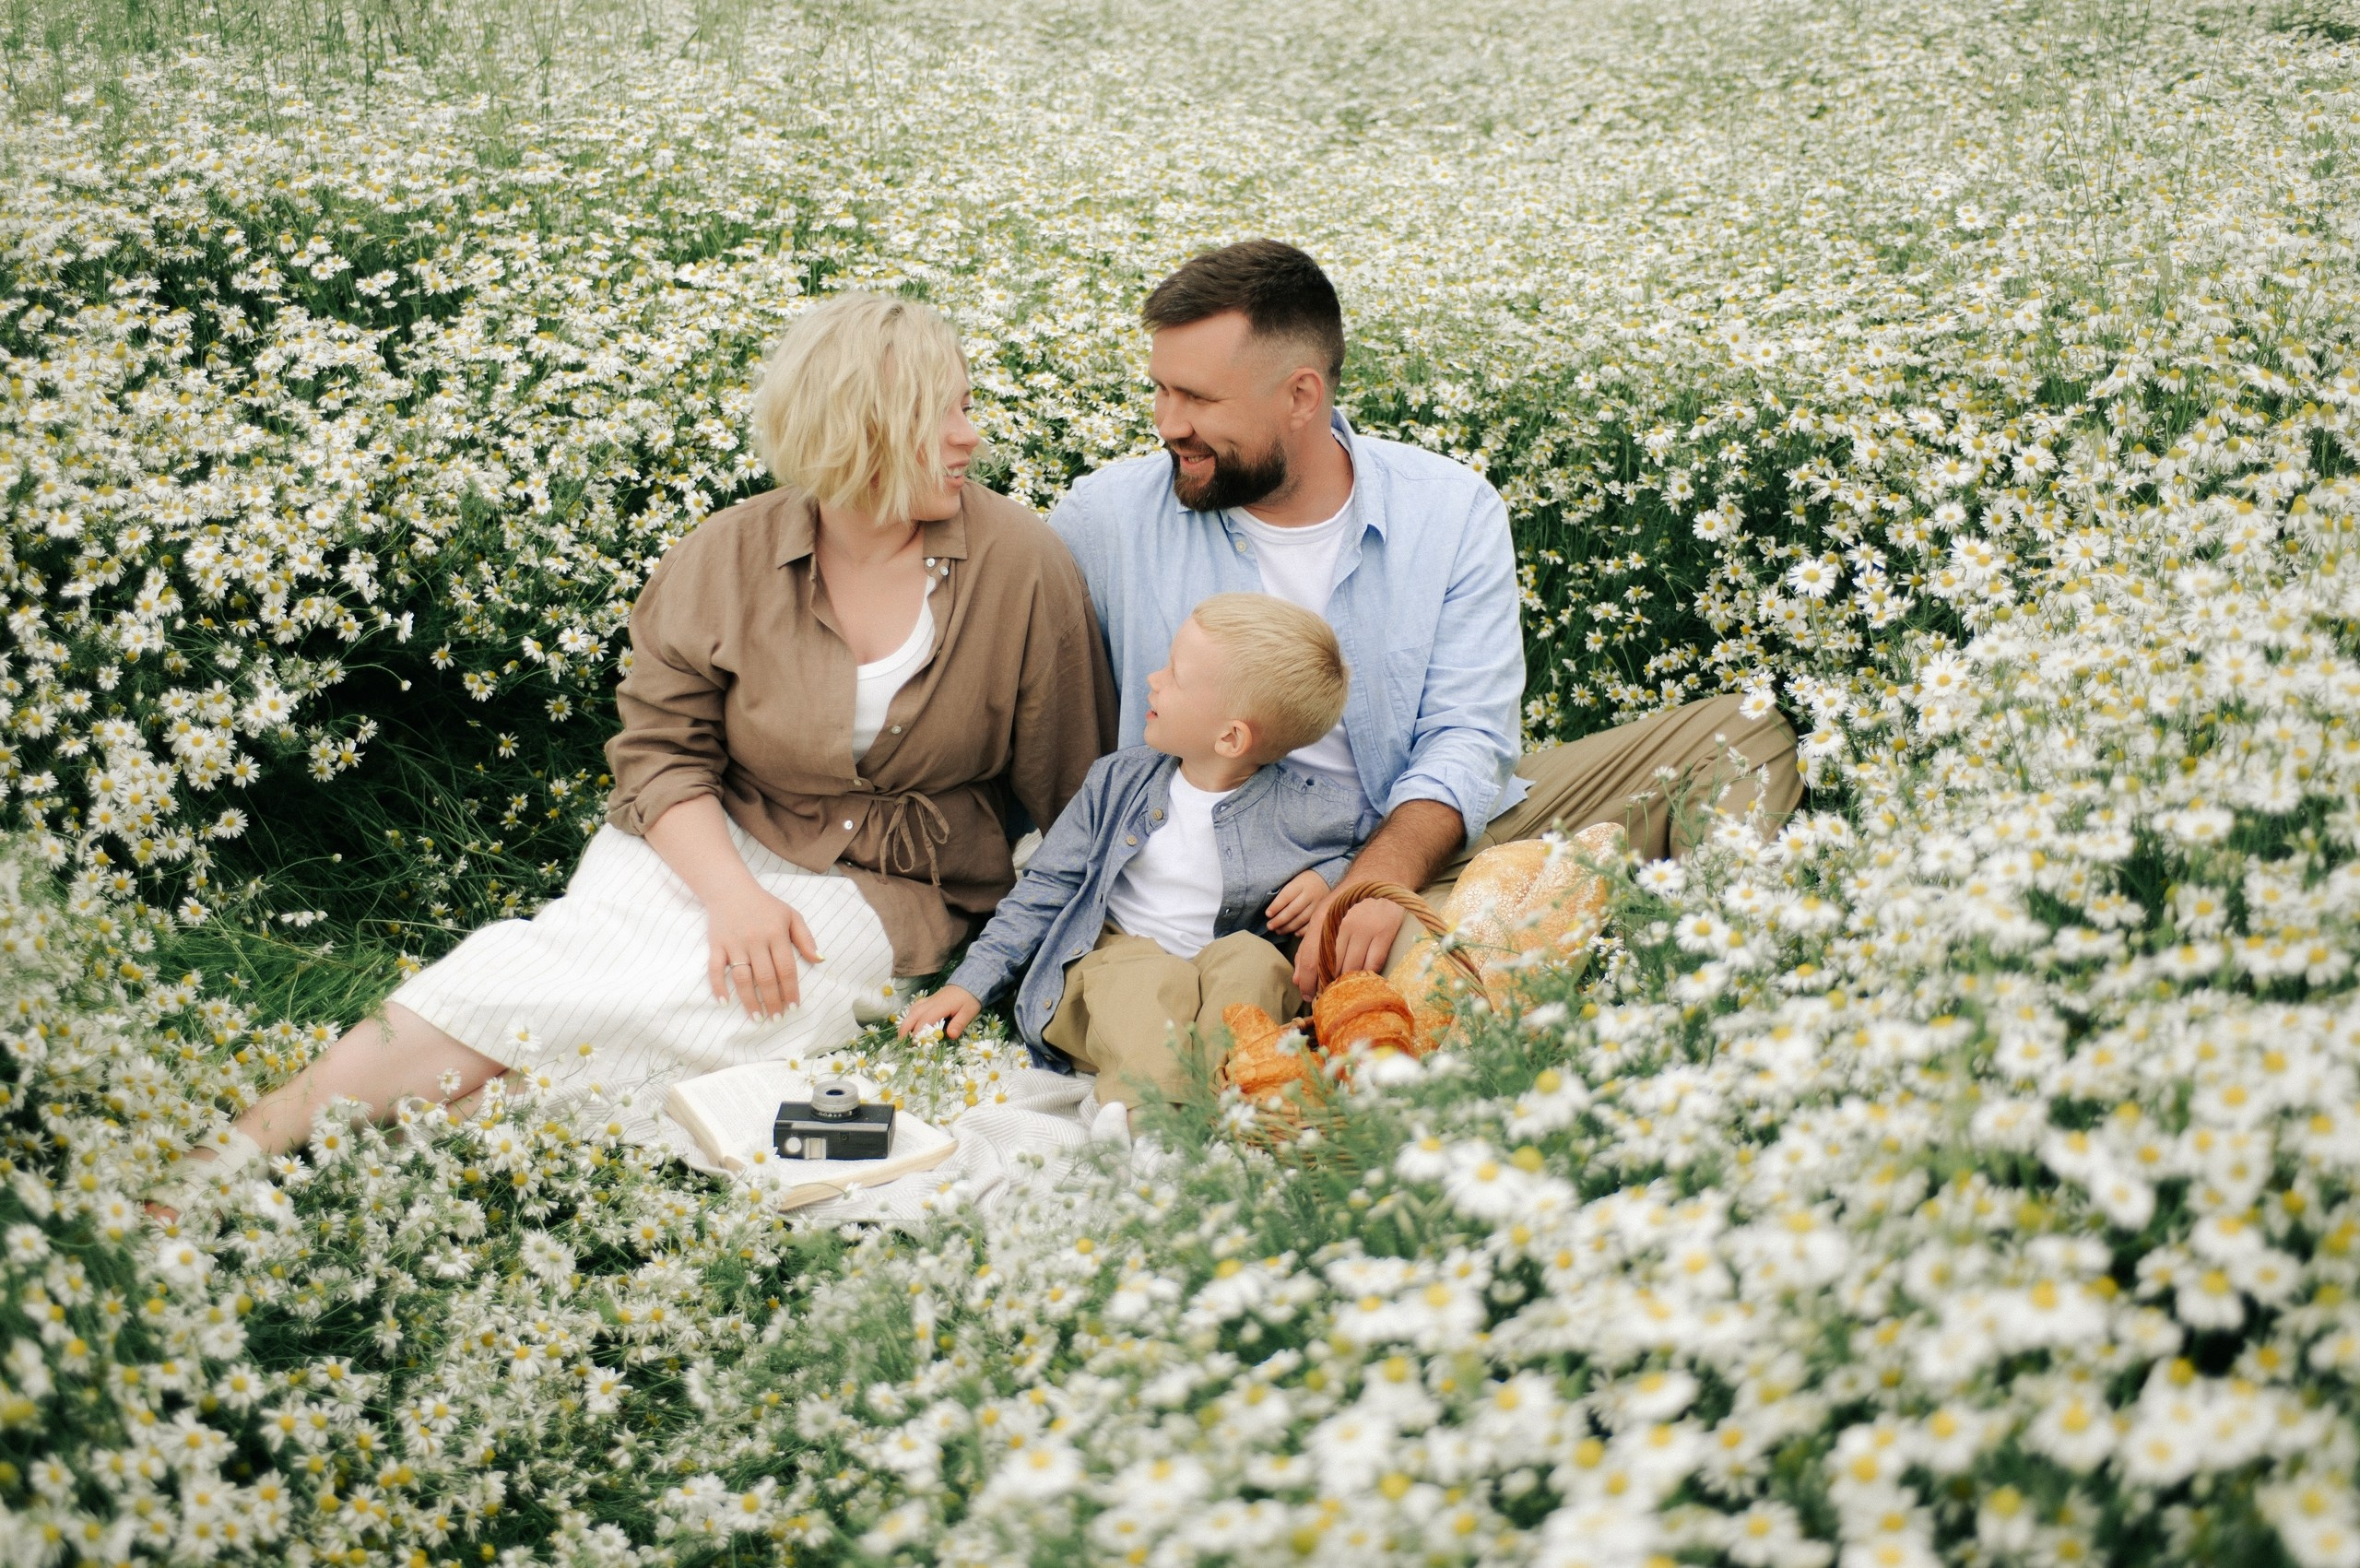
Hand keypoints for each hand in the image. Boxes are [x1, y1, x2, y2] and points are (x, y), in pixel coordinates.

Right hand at [704, 886, 822, 1017]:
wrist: (730, 889)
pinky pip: (714, 969)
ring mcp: (734, 943)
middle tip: (776, 1018)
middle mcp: (755, 940)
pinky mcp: (716, 945)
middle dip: (772, 1001)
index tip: (793, 1007)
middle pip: (765, 977)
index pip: (786, 968)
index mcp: (776, 934)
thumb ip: (806, 938)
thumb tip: (820, 960)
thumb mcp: (791, 915)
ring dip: (749, 1000)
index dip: (790, 990)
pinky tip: (725, 1002)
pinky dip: (718, 986)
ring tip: (757, 1018)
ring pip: (742, 978)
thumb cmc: (765, 906)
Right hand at [899, 985, 981, 1039]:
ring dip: (906, 1023)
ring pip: (912, 1011)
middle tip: (901, 1042)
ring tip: (903, 1037)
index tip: (915, 1044)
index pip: (925, 1020)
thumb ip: (959, 1023)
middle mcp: (930, 1003)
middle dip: (905, 1029)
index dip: (918, 1032)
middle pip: (913, 1015)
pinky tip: (910, 1024)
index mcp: (940, 1006)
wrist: (969, 983)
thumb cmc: (969, 999)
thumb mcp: (969, 1012)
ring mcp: (928, 1001)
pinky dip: (910, 1016)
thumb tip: (951, 1036)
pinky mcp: (928, 1000)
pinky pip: (915, 1008)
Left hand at [1265, 869, 1331, 935]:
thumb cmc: (1305, 879)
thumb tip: (1271, 908)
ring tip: (1278, 931)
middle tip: (1270, 926)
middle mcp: (1310, 894)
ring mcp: (1319, 904)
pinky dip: (1303, 930)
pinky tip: (1294, 933)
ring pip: (1302, 919)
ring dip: (1288, 927)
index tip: (1267, 914)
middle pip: (1293, 910)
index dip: (1276, 906)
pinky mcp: (1324, 912)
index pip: (1286, 896)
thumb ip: (1285, 891)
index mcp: (1301, 883)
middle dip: (1280, 920)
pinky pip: (1313, 924)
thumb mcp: (1295, 878)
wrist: (1328, 877)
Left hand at [1291, 886, 1407, 995]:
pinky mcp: (1385, 932)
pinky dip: (1365, 975)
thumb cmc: (1346, 903)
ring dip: (1346, 982)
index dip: (1307, 983)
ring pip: (1351, 969)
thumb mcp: (1322, 918)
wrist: (1379, 877)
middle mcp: (1343, 924)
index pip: (1311, 960)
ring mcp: (1366, 928)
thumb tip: (1297, 980)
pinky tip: (1361, 977)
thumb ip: (1307, 948)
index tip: (1307, 996)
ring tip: (1344, 984)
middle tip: (1326, 992)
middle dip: (1326, 984)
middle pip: (1331, 968)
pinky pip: (1372, 965)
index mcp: (1322, 919)